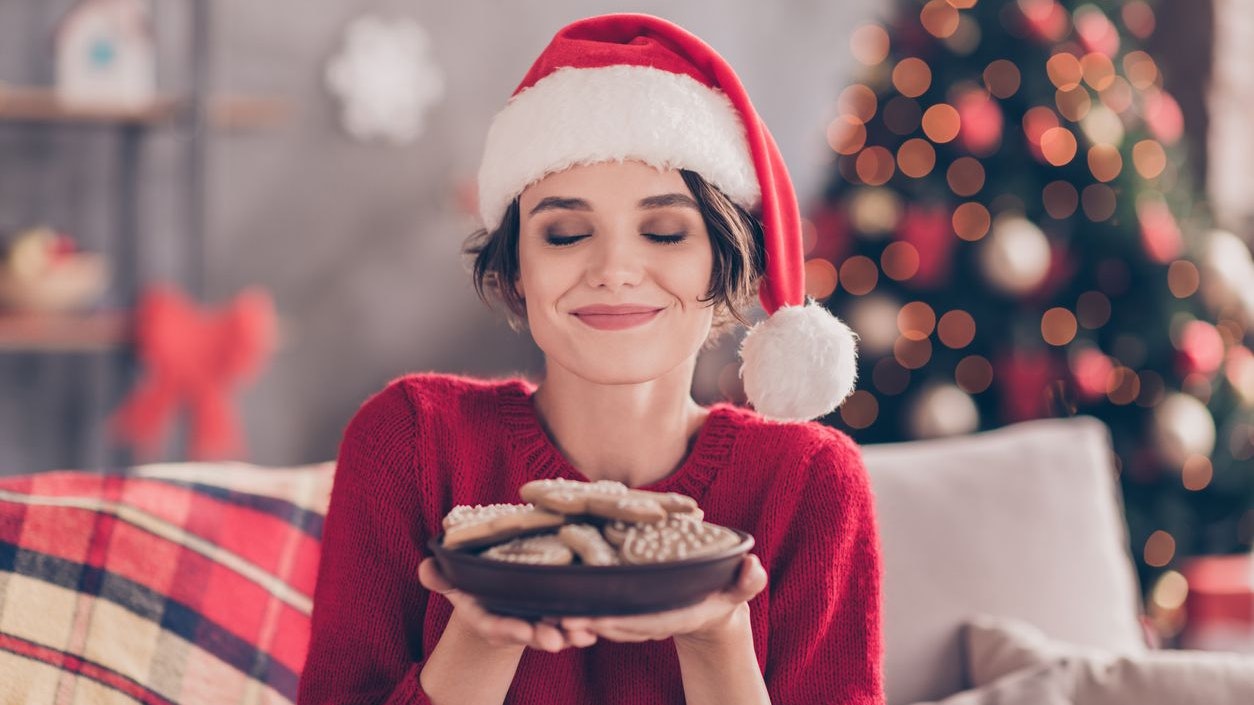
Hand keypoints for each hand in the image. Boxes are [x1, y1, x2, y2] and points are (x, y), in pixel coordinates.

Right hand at [418, 557, 598, 652]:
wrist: (492, 589)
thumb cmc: (471, 581)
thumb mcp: (453, 578)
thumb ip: (440, 577)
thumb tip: (426, 568)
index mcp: (484, 614)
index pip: (493, 626)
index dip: (507, 630)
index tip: (521, 632)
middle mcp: (510, 621)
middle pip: (527, 632)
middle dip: (541, 637)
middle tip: (555, 641)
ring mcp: (533, 619)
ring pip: (551, 630)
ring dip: (568, 635)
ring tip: (584, 636)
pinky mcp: (553, 614)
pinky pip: (568, 623)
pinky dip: (581, 627)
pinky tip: (595, 629)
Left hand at [559, 553, 767, 645]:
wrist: (712, 604)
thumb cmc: (725, 591)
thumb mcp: (740, 587)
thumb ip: (747, 581)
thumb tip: (753, 567)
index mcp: (676, 615)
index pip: (647, 621)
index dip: (623, 622)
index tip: (598, 622)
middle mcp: (652, 617)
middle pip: (618, 623)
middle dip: (590, 624)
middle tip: (561, 620)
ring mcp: (638, 612)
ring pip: (605, 618)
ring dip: (579, 620)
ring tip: (549, 616)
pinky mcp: (626, 603)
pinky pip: (602, 607)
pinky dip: (581, 607)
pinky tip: (553, 600)